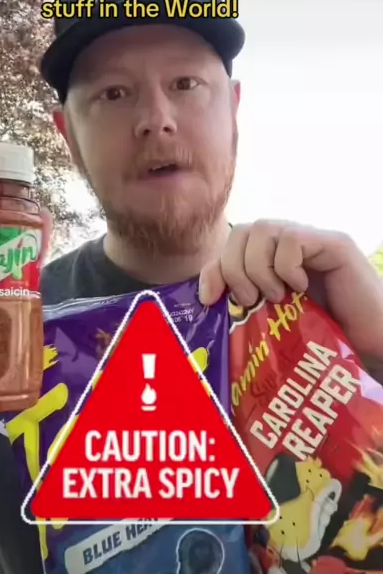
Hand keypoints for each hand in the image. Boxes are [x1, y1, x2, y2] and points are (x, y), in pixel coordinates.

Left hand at [199, 220, 382, 360]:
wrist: (374, 344)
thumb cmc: (327, 339)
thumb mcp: (274, 322)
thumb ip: (247, 307)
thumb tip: (208, 303)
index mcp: (273, 259)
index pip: (230, 245)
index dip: (213, 268)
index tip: (210, 299)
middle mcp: (291, 244)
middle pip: (242, 231)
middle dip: (233, 268)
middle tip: (248, 300)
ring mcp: (313, 240)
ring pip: (263, 229)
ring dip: (257, 267)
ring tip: (273, 297)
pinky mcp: (334, 244)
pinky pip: (292, 239)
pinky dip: (286, 266)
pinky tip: (300, 288)